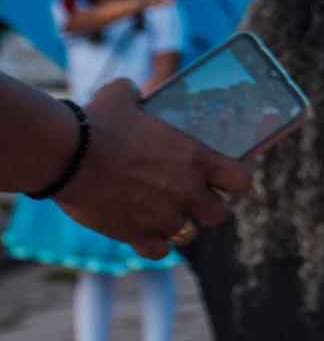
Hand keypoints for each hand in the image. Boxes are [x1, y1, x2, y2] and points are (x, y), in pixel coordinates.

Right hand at [53, 80, 252, 259]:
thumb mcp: (121, 97)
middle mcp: (186, 190)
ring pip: (188, 234)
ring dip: (177, 225)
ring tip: (160, 213)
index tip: (222, 180)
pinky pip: (159, 251)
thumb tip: (130, 89)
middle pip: (219, 214)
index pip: (241, 180)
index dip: (234, 181)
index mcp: (195, 158)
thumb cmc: (96, 123)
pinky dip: (152, 244)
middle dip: (205, 208)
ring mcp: (163, 216)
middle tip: (188, 199)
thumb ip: (136, 95)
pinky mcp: (136, 234)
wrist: (64, 154)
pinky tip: (142, 231)